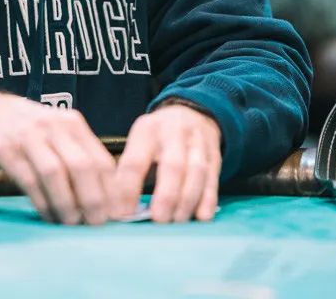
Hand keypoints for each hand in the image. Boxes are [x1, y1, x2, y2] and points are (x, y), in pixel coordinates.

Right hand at [0, 89, 115, 224]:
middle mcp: (52, 125)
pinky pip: (28, 179)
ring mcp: (27, 135)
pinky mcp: (4, 147)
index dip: (112, 192)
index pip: (101, 160)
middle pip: (82, 166)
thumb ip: (78, 154)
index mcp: (72, 122)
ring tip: (71, 224)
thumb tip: (106, 196)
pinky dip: (41, 201)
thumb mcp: (56, 130)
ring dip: (66, 204)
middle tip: (96, 224)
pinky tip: (47, 215)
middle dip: (93, 201)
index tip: (116, 216)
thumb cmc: (25, 126)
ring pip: (55, 173)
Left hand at [112, 103, 221, 223]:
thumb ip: (130, 169)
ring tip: (176, 221)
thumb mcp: (139, 141)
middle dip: (166, 197)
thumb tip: (120, 208)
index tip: (122, 214)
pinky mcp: (214, 155)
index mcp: (146, 131)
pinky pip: (213, 178)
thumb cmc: (158, 137)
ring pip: (196, 172)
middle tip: (158, 219)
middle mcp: (173, 133)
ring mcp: (197, 143)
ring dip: (186, 201)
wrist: (192, 114)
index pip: (135, 162)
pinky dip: (208, 199)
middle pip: (172, 166)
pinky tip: (202, 216)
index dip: (128, 190)